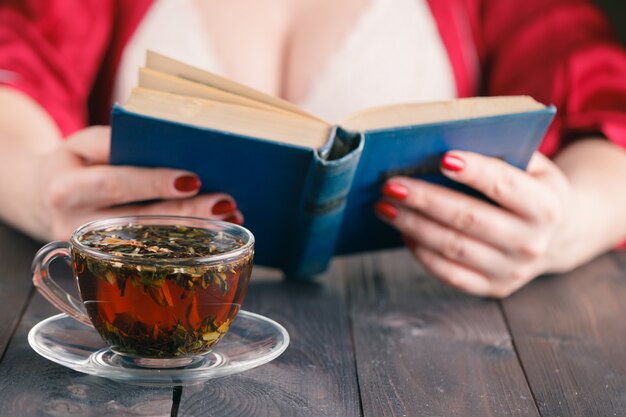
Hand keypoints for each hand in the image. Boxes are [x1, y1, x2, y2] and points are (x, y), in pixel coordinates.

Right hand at [34, 126, 241, 240]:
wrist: (45, 194)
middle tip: (224, 202)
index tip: (193, 179)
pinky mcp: (107, 264)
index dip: (153, 183)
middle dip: (185, 211)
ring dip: (193, 230)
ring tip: (228, 215)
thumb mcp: (83, 144)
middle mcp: (74, 226)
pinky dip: (185, 242)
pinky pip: (151, 254)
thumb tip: (166, 143)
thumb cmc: (77, 163)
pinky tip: (214, 231)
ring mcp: (91, 252)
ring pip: (148, 243)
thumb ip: (114, 142)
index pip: (114, 185)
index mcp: (65, 189)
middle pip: (137, 220)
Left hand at [375, 151, 570, 297]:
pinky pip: (450, 273)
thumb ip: (501, 152)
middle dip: (425, 200)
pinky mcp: (494, 288)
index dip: (474, 172)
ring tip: (385, 206)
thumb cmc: (532, 189)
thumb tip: (442, 141)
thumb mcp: (533, 166)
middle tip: (390, 185)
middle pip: (468, 218)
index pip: (505, 185)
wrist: (559, 236)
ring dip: (413, 225)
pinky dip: (422, 253)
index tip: (442, 158)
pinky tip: (403, 232)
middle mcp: (532, 242)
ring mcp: (513, 270)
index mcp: (547, 205)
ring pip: (453, 247)